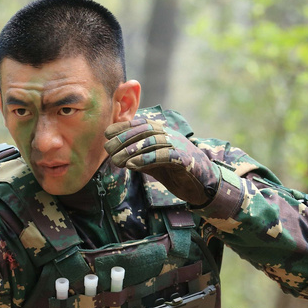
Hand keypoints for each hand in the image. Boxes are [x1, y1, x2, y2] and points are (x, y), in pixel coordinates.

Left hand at [104, 118, 220, 206]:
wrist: (200, 183)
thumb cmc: (173, 170)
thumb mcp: (151, 161)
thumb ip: (136, 155)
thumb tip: (114, 154)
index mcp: (163, 132)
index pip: (141, 124)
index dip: (123, 127)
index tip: (107, 133)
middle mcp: (171, 135)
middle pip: (145, 131)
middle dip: (124, 138)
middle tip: (108, 148)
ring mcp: (179, 145)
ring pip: (153, 142)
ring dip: (132, 150)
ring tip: (117, 159)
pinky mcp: (185, 160)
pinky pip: (164, 156)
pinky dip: (146, 159)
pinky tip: (132, 165)